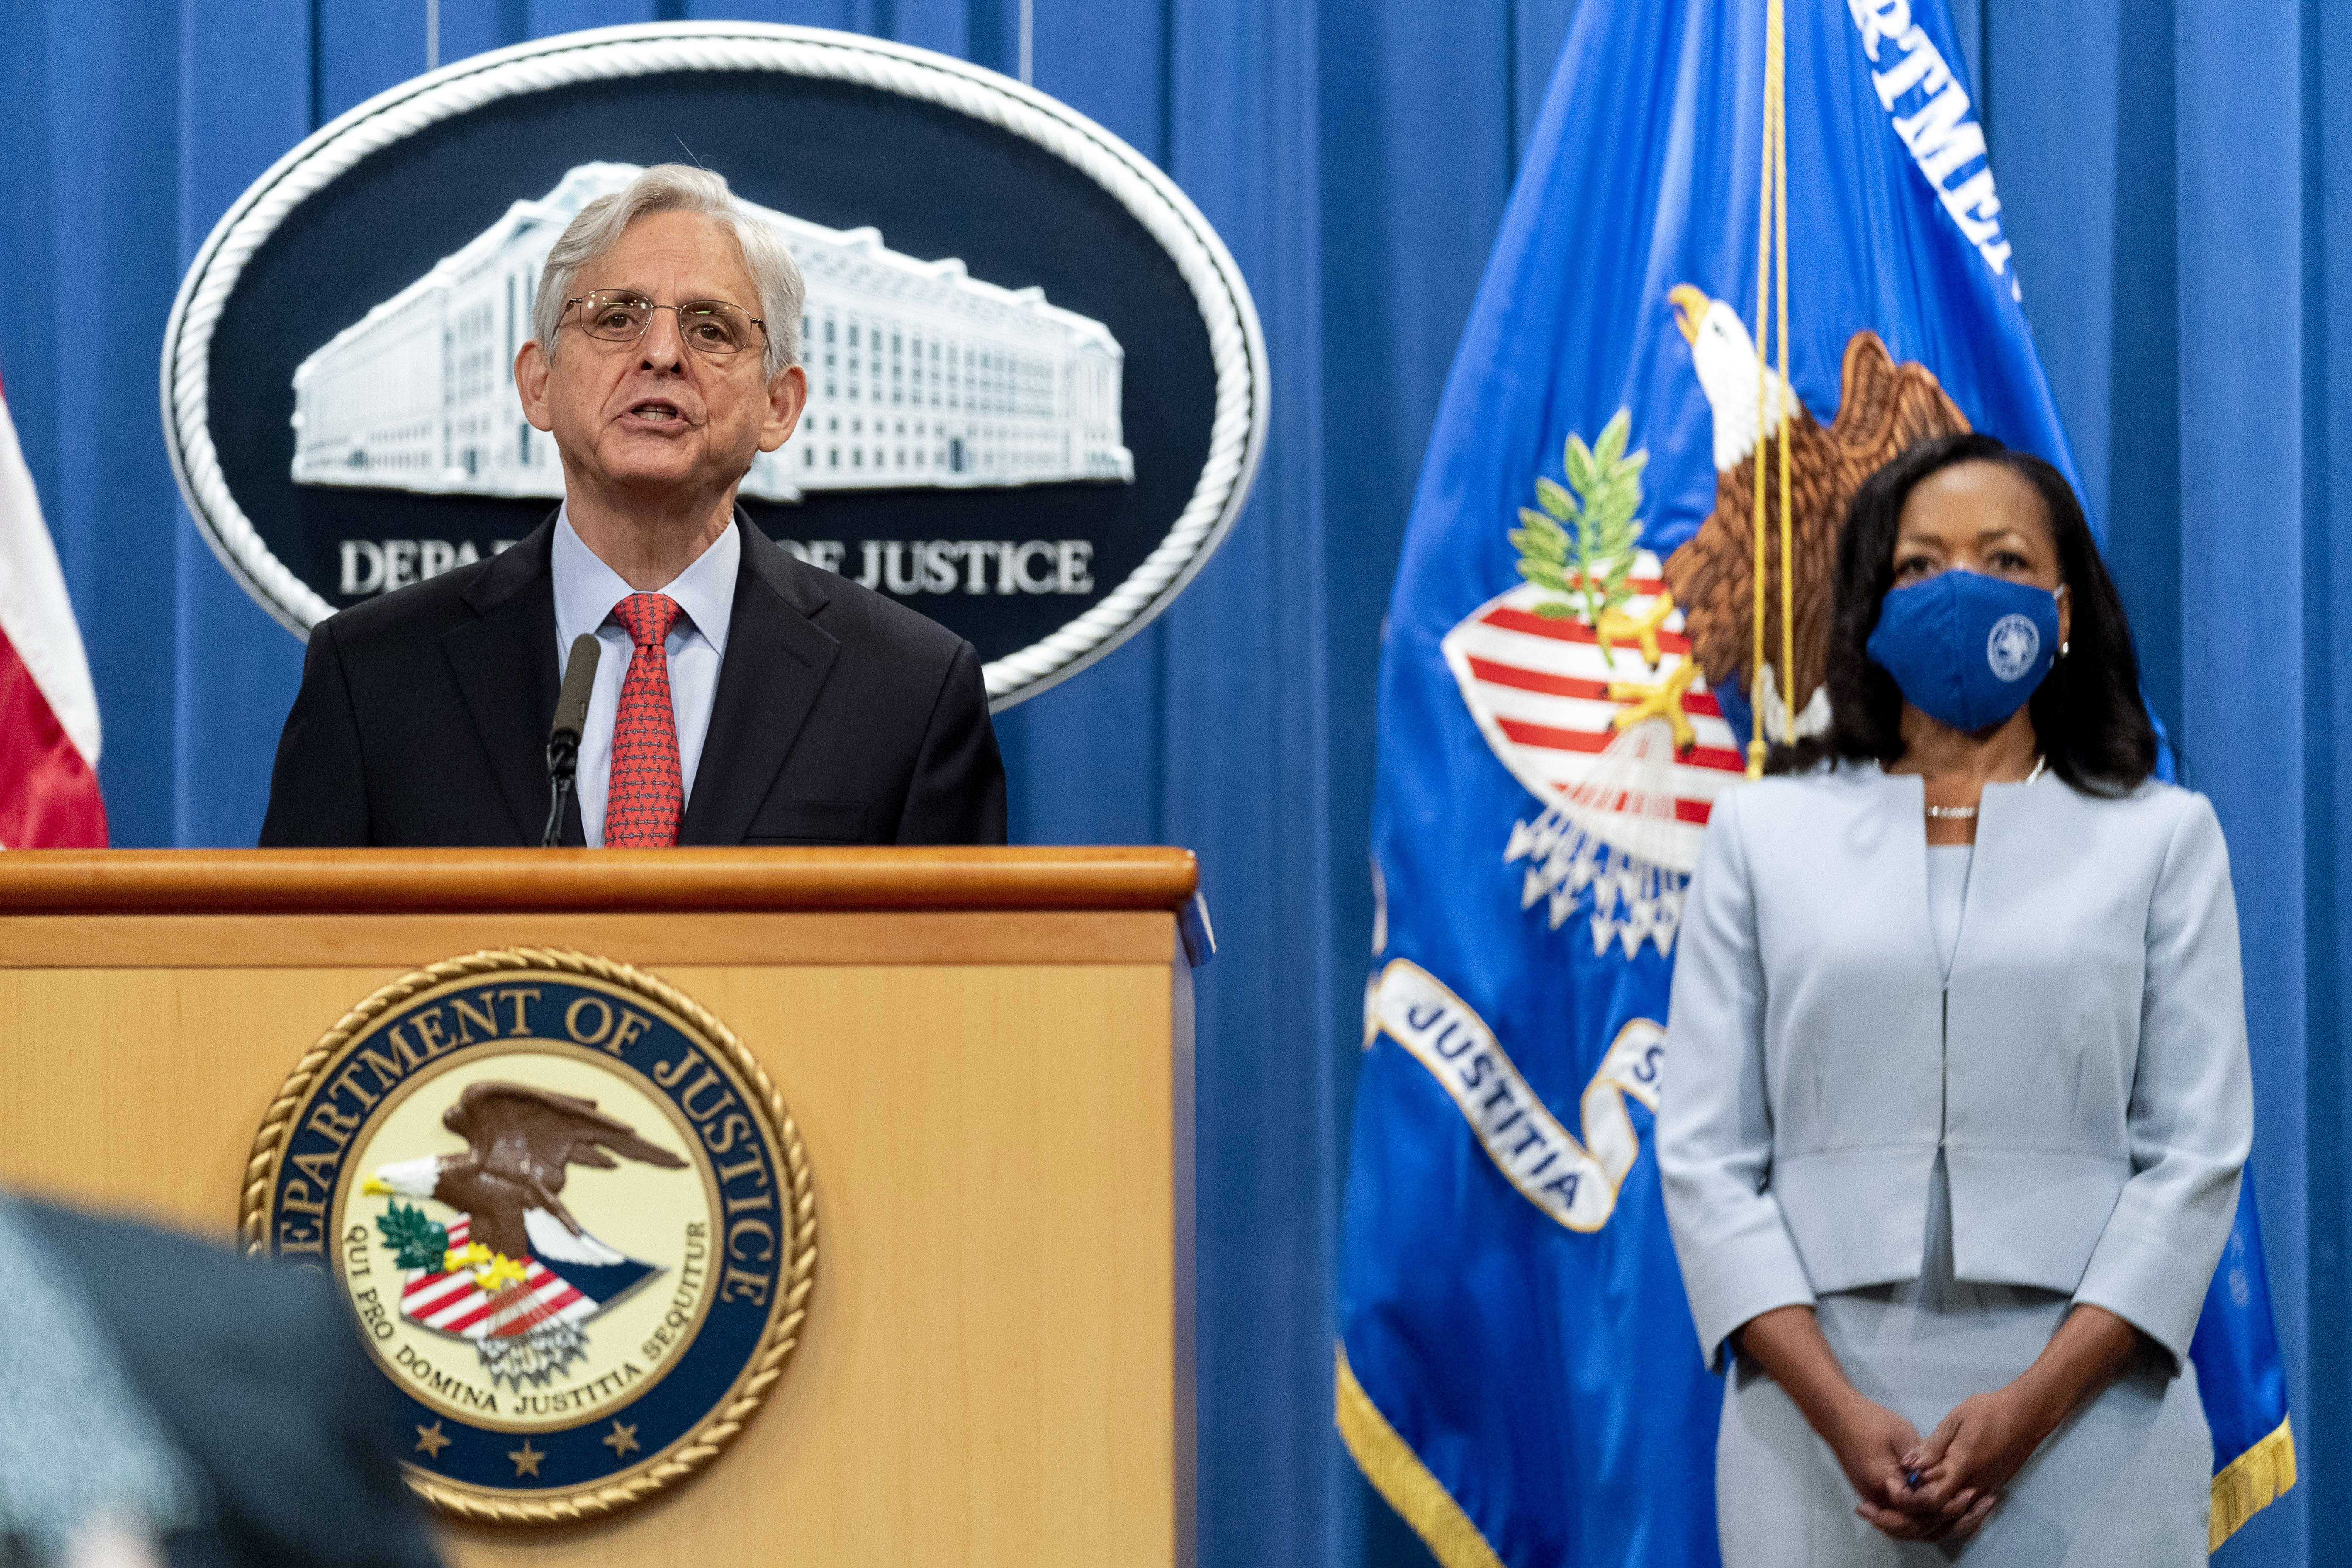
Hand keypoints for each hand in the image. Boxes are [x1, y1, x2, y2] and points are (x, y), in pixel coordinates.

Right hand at [1828, 1394, 1998, 1542]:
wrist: (1838, 1417)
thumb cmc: (1869, 1421)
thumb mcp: (1901, 1435)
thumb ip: (1922, 1461)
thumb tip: (1943, 1479)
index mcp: (1884, 1485)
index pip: (1921, 1509)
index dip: (1947, 1504)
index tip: (1970, 1493)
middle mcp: (1879, 1501)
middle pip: (1918, 1526)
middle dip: (1948, 1518)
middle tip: (1975, 1504)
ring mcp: (1877, 1502)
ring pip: (1911, 1528)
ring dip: (1939, 1524)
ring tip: (1967, 1513)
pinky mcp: (1879, 1499)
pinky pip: (1905, 1519)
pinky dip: (1926, 1520)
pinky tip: (1947, 1513)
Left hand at [1896, 1386, 2052, 1536]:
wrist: (2026, 1415)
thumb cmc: (1989, 1412)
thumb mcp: (1956, 1420)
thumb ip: (1934, 1445)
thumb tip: (1910, 1465)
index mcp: (1964, 1467)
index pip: (1934, 1498)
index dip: (1911, 1497)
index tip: (1895, 1484)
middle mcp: (1976, 1485)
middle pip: (1943, 1511)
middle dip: (1917, 1506)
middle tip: (1899, 1490)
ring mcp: (1988, 1490)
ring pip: (1957, 1514)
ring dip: (1934, 1508)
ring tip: (1914, 1493)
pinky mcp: (1995, 1489)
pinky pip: (1971, 1509)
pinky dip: (1952, 1508)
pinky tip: (1938, 1495)